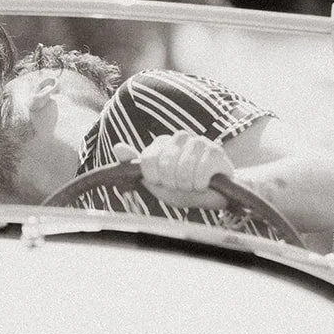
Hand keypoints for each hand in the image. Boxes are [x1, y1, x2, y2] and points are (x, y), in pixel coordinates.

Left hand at [114, 134, 233, 208]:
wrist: (212, 196)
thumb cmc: (182, 187)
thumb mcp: (154, 180)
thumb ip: (135, 164)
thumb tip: (117, 147)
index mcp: (163, 143)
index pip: (148, 160)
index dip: (154, 178)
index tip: (162, 182)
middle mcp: (180, 137)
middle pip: (165, 165)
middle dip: (172, 183)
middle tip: (179, 185)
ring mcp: (199, 142)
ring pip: (183, 169)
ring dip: (187, 185)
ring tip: (192, 184)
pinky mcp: (215, 151)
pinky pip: (200, 173)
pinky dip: (200, 185)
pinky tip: (204, 183)